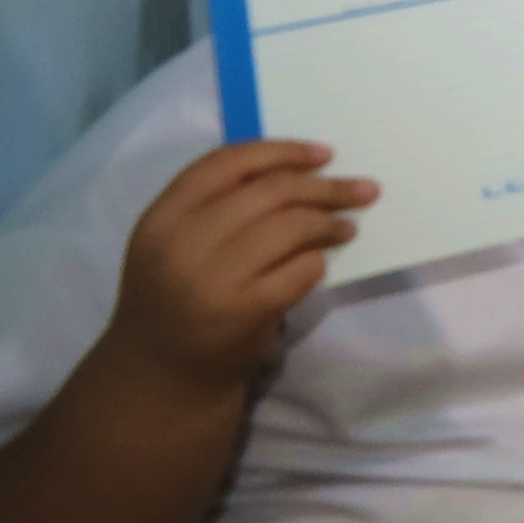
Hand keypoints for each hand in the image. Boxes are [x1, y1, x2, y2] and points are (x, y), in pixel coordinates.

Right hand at [105, 141, 370, 385]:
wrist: (161, 371)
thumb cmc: (177, 297)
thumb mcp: (176, 243)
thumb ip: (219, 206)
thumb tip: (304, 173)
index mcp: (162, 217)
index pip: (226, 163)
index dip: (282, 151)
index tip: (323, 154)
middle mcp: (182, 243)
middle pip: (270, 191)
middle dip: (325, 186)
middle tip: (362, 190)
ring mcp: (212, 278)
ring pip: (291, 226)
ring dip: (329, 222)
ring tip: (347, 227)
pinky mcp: (244, 310)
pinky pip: (301, 269)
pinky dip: (318, 261)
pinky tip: (321, 262)